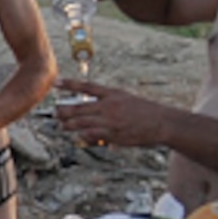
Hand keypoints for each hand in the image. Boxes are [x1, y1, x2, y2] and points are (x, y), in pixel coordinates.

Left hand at [55, 81, 174, 150]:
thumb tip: (92, 107)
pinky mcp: (113, 135)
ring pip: (81, 123)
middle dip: (63, 111)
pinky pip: (91, 135)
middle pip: (79, 107)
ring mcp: (110, 121)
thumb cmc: (144, 111)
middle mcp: (109, 106)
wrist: (162, 122)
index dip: (70, 84)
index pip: (87, 87)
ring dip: (69, 125)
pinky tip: (80, 135)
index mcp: (113, 94)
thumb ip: (107, 102)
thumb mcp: (125, 99)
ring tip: (62, 125)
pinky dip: (83, 135)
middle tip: (55, 112)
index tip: (56, 82)